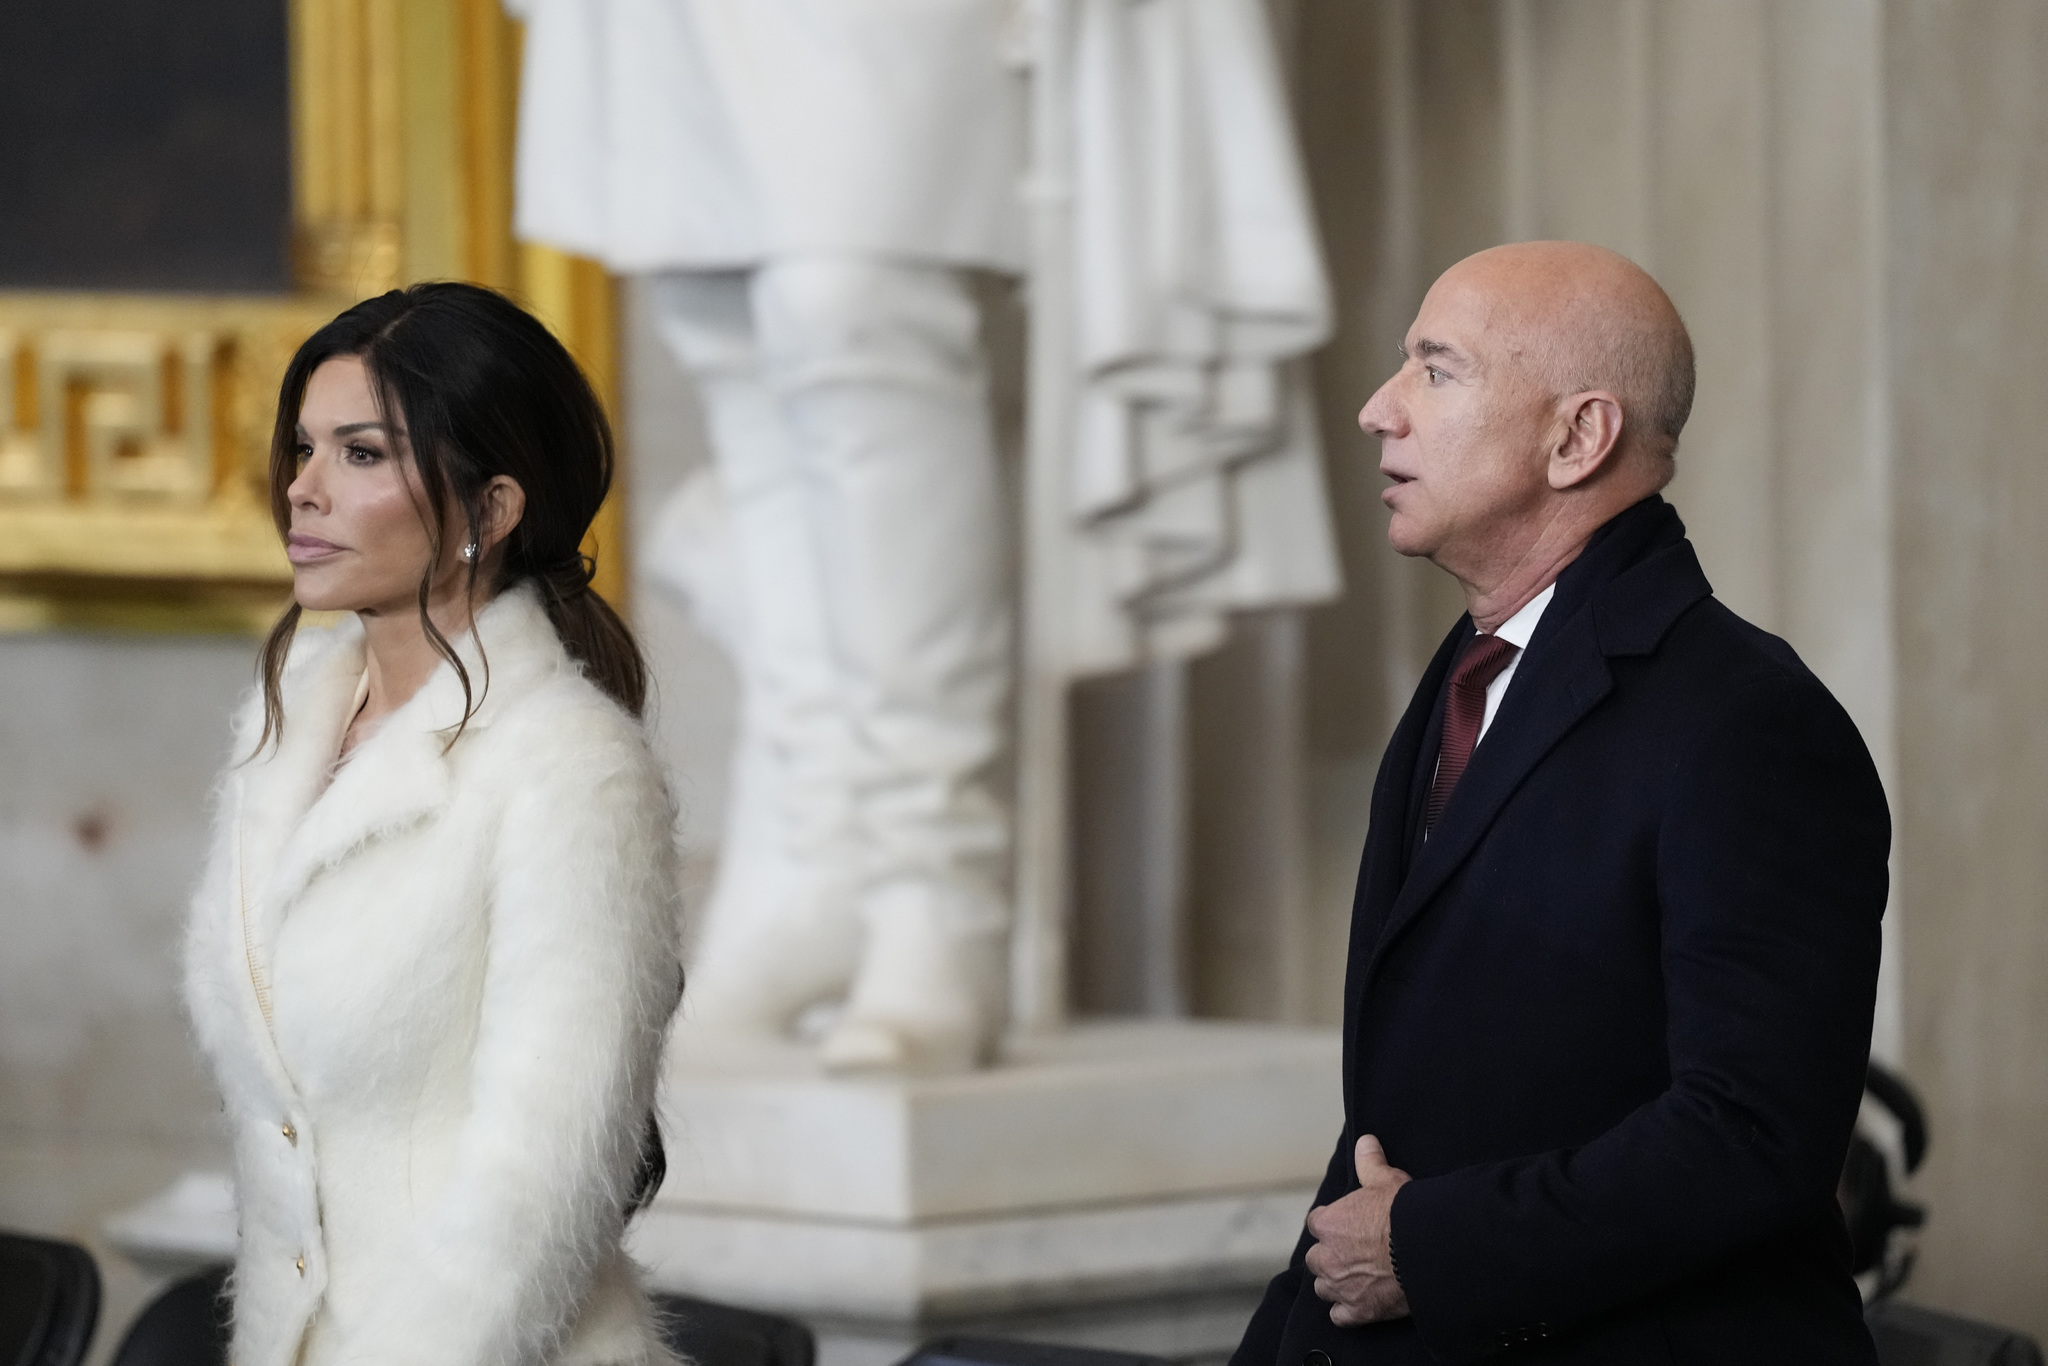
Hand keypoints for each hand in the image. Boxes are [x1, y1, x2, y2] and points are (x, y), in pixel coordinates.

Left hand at [1304, 1134, 1412, 1325]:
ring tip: (1355, 1279)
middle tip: (1353, 1254)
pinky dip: (1347, 1312)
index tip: (1346, 1226)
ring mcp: (1341, 1286)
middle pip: (1317, 1258)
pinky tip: (1359, 1304)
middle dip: (1330, 1256)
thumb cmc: (1405, 1213)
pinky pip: (1339, 1316)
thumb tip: (1365, 1141)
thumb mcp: (1387, 1180)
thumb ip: (1370, 1162)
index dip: (1331, 1224)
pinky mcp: (1358, 1311)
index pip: (1317, 1223)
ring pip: (1324, 1288)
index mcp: (1328, 1224)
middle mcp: (1327, 1257)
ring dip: (1335, 1284)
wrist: (1426, 1250)